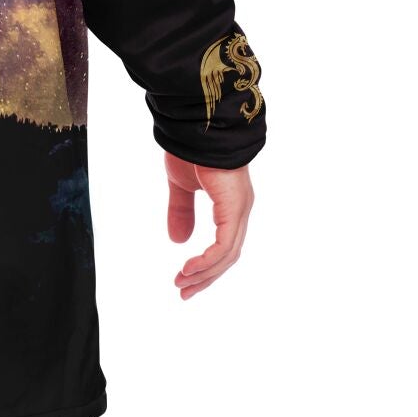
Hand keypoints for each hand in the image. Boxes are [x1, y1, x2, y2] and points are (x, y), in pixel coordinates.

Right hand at [165, 151, 252, 298]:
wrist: (198, 125)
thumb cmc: (191, 148)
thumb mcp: (181, 185)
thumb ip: (181, 211)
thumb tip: (178, 241)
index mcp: (230, 204)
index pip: (223, 245)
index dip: (205, 265)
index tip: (184, 279)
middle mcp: (239, 210)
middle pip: (227, 256)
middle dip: (205, 277)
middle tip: (184, 292)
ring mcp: (239, 210)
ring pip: (227, 255)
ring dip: (205, 273)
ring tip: (183, 283)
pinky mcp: (234, 208)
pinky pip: (224, 245)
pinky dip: (208, 260)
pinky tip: (190, 268)